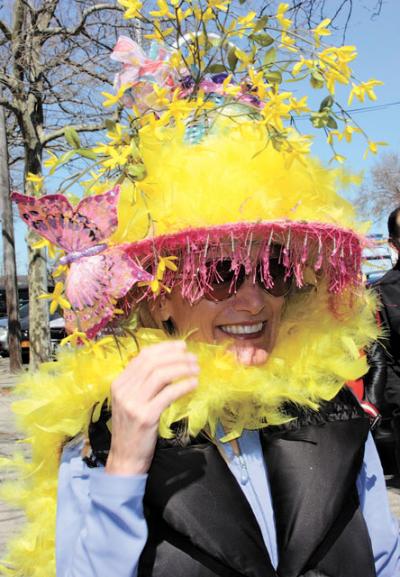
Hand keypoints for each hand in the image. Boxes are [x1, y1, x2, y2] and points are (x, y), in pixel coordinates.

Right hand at [105, 340, 198, 475]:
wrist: (125, 457)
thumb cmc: (133, 428)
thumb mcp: (133, 401)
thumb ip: (145, 383)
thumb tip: (169, 363)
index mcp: (119, 383)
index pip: (143, 356)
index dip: (164, 348)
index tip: (182, 346)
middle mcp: (123, 390)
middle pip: (153, 363)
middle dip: (176, 356)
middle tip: (193, 358)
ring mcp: (133, 403)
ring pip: (160, 375)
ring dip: (182, 368)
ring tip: (196, 370)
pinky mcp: (145, 417)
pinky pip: (168, 394)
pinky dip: (183, 386)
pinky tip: (193, 384)